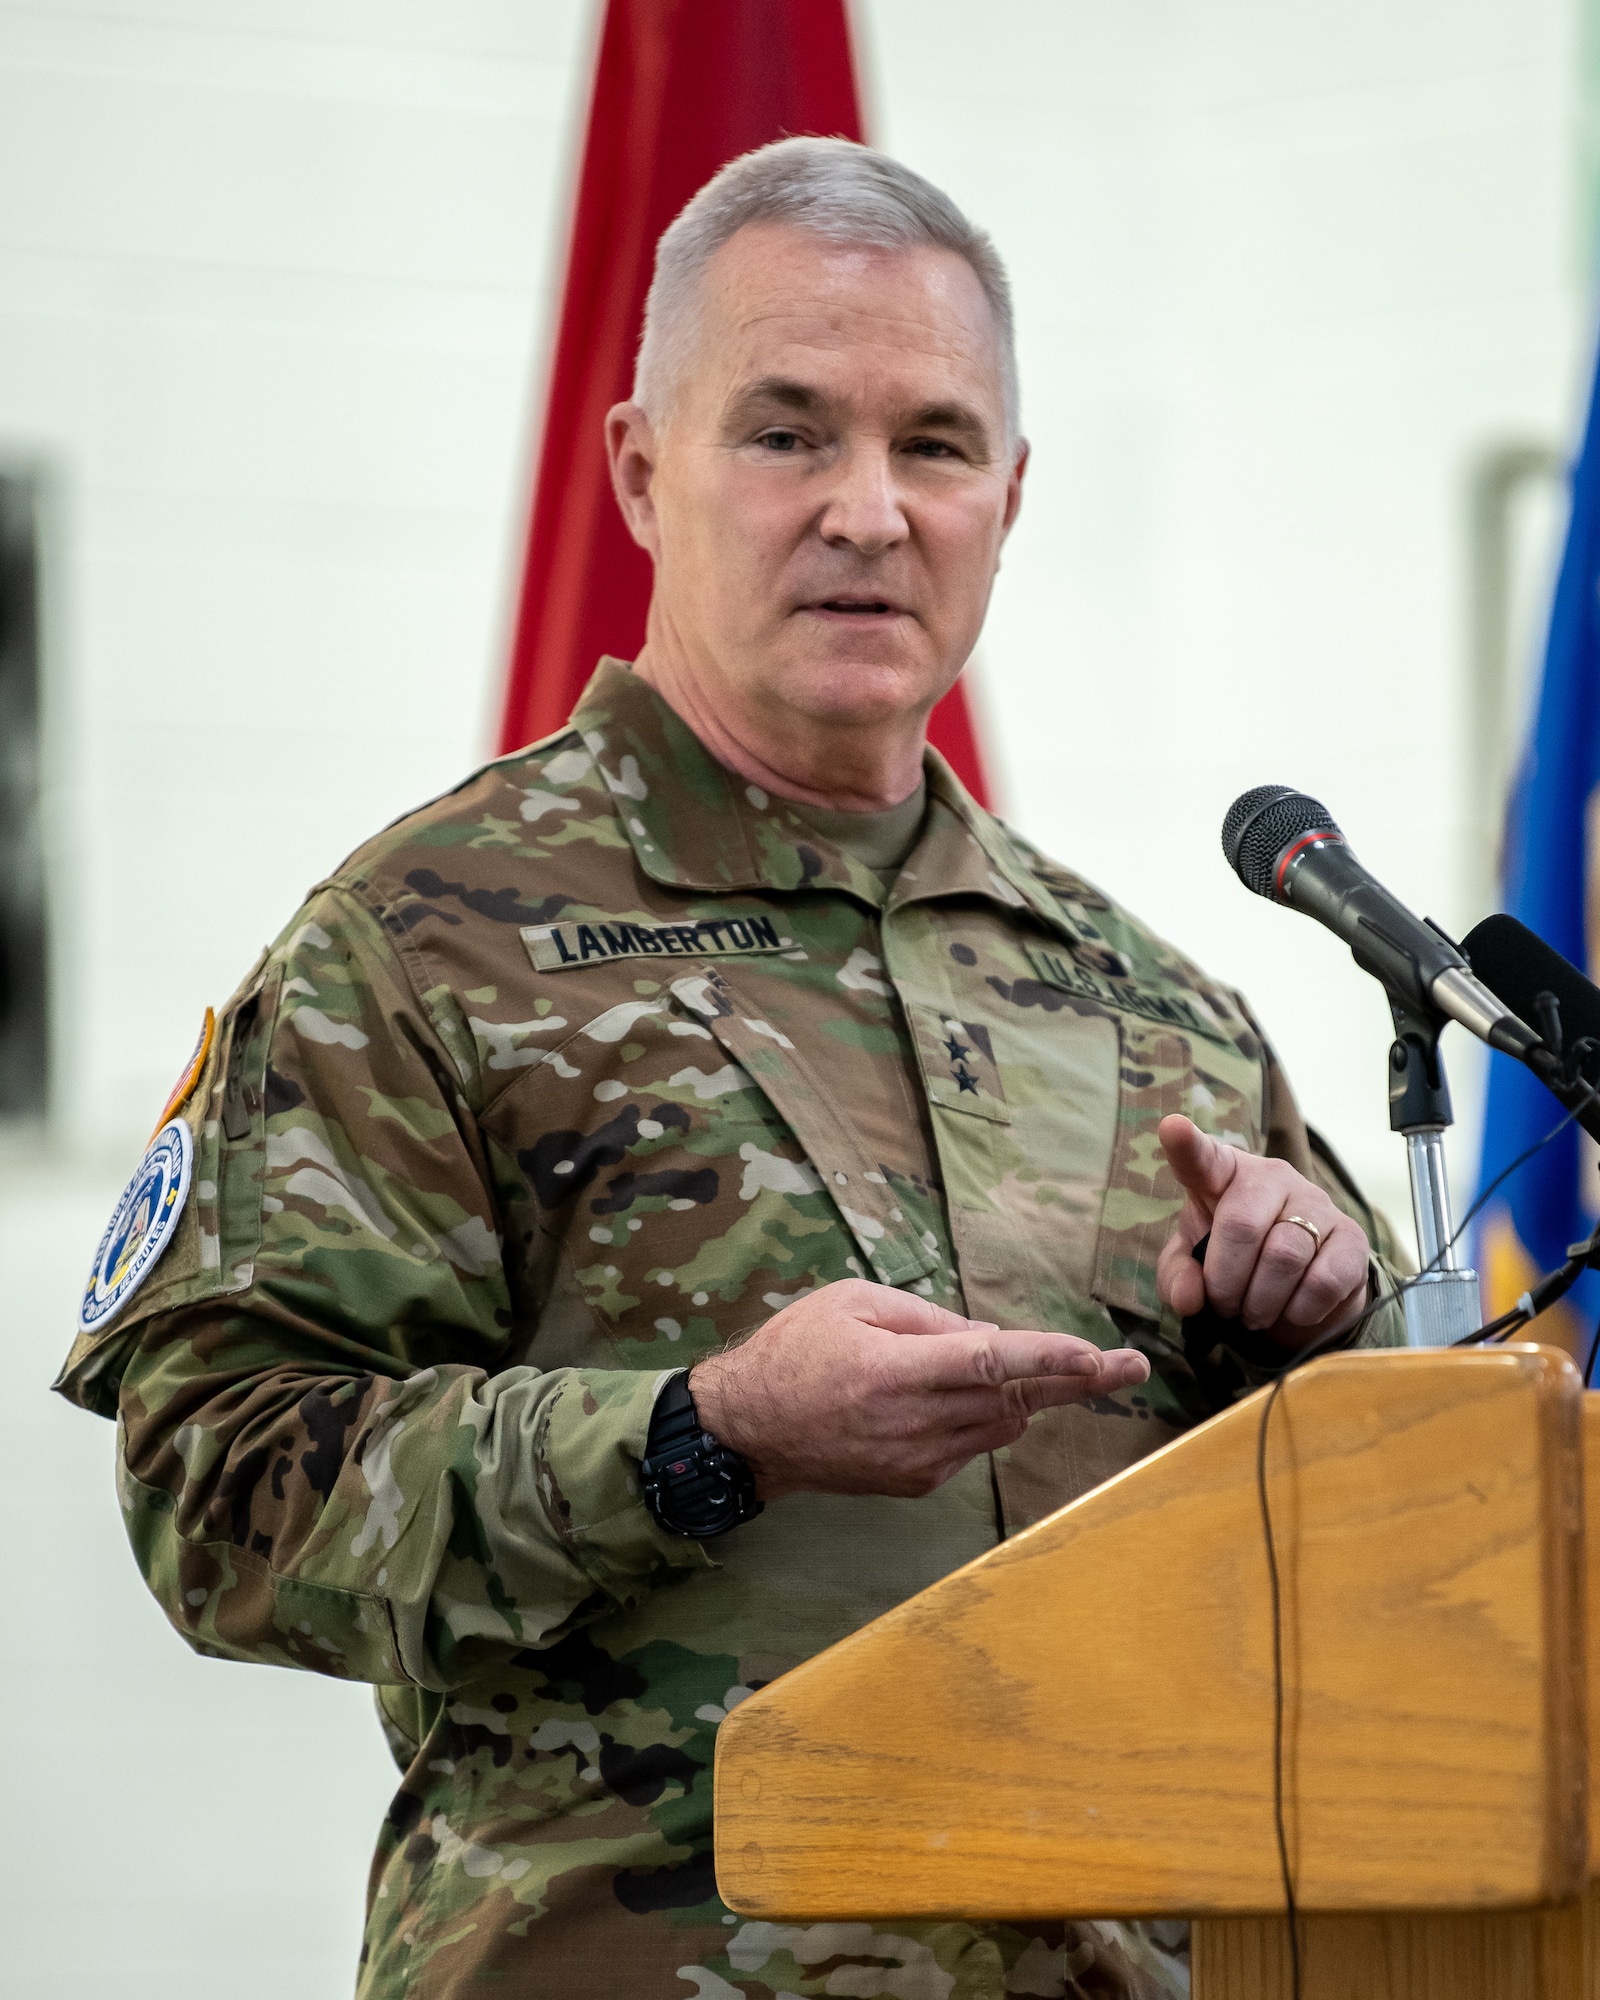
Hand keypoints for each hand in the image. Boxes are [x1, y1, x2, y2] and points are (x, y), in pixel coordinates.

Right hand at [689, 1278, 1149, 1500]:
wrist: (751, 1430)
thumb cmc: (797, 1350)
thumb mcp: (854, 1302)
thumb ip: (928, 1318)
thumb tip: (993, 1337)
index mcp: (896, 1371)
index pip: (991, 1363)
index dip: (1050, 1359)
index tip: (1099, 1357)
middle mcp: (915, 1423)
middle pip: (1015, 1399)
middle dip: (1075, 1380)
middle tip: (1131, 1365)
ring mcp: (919, 1461)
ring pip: (1003, 1425)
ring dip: (1030, 1394)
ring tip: (1057, 1370)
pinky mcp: (918, 1482)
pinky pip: (975, 1444)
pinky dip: (986, 1416)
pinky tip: (966, 1395)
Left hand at [1155, 1114, 1368, 1349]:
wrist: (1299, 1287)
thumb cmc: (1235, 1263)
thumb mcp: (1194, 1268)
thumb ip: (1178, 1277)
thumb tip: (1189, 1298)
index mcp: (1224, 1174)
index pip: (1203, 1157)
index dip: (1187, 1145)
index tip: (1173, 1128)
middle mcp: (1273, 1177)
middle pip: (1242, 1225)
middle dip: (1225, 1281)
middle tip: (1225, 1306)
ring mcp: (1317, 1202)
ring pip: (1284, 1257)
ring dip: (1261, 1302)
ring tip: (1254, 1314)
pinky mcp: (1353, 1237)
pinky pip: (1324, 1280)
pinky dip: (1300, 1310)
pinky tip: (1292, 1311)